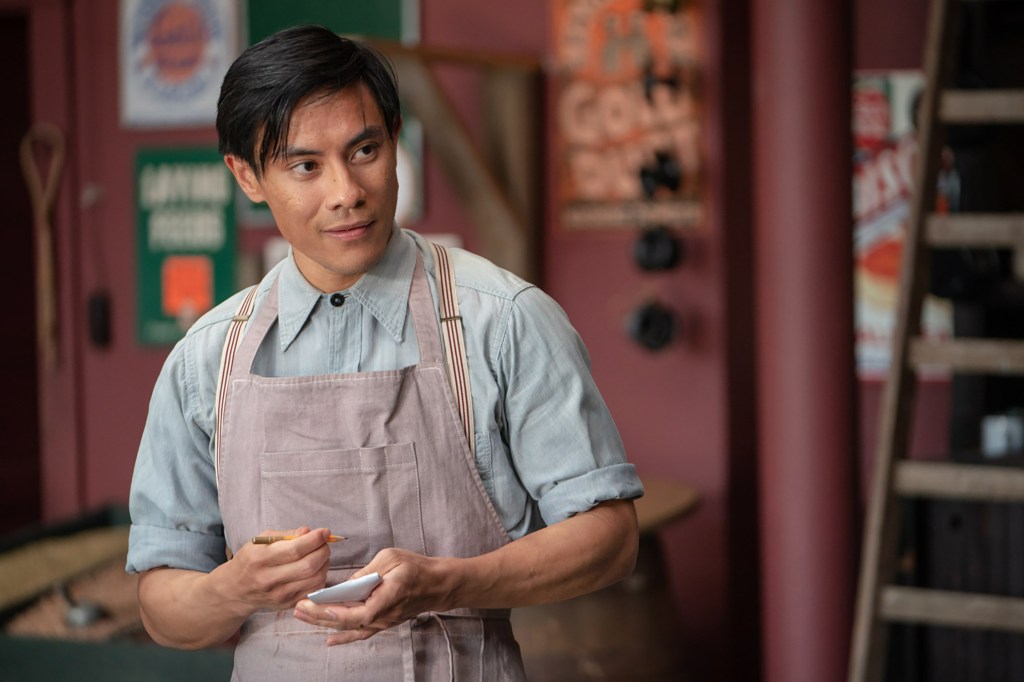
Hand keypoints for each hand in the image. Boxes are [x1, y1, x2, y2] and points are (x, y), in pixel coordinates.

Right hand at [227, 526, 331, 612]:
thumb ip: (286, 535)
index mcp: (260, 559)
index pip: (295, 549)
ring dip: (324, 563)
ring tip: (320, 554)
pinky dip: (320, 577)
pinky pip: (314, 590)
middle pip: (308, 566)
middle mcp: (269, 579)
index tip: (324, 532)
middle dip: (323, 551)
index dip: (315, 539)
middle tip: (324, 543)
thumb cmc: (251, 560)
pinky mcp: (287, 604)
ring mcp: (279, 595)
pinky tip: (315, 569)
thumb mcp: (261, 541)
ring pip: (315, 579)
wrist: (236, 590)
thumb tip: (309, 532)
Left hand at [292, 547, 453, 644]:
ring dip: (324, 622)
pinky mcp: (382, 622)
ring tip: (302, 616)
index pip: (359, 612)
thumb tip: (347, 584)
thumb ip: (368, 571)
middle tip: (297, 608)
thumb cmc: (415, 567)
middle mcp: (383, 615)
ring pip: (349, 627)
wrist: (437, 584)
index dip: (336, 611)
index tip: (315, 605)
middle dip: (319, 616)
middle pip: (347, 622)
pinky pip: (360, 632)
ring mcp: (382, 622)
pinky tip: (328, 640)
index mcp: (387, 597)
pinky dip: (344, 636)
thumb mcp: (391, 558)